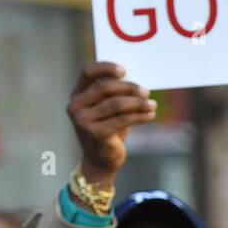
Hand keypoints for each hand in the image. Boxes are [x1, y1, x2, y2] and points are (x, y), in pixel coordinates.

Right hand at [65, 61, 156, 185]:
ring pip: (116, 104)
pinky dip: (140, 116)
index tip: (124, 70)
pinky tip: (150, 114)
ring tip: (152, 104)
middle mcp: (76, 106)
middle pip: (105, 87)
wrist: (101, 160)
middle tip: (146, 91)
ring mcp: (83, 121)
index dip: (106, 67)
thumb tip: (137, 81)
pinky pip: (122, 119)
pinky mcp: (96, 134)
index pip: (88, 71)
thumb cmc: (107, 129)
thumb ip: (113, 94)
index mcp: (77, 94)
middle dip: (129, 87)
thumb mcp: (107, 109)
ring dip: (138, 103)